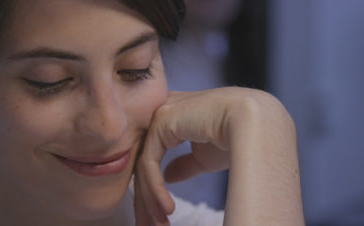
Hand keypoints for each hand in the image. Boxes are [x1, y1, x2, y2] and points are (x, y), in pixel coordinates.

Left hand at [133, 87, 303, 225]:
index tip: (155, 214)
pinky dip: (156, 189)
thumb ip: (184, 164)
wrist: (257, 124)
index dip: (153, 187)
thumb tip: (168, 177)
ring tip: (158, 225)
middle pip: (145, 161)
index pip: (153, 155)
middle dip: (145, 197)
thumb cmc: (237, 138)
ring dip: (150, 199)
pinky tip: (168, 209)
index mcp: (174, 116)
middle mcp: (163, 112)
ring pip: (145, 165)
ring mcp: (160, 114)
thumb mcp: (205, 157)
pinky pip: (150, 162)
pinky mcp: (162, 121)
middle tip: (147, 225)